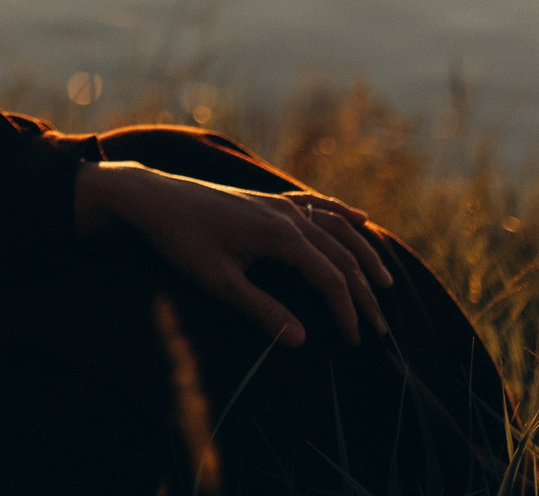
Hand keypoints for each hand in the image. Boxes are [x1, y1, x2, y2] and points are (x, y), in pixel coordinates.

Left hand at [74, 161, 393, 347]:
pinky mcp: (268, 198)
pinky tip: (361, 220)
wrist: (154, 197)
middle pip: (340, 255)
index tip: (354, 342)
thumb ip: (261, 309)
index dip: (346, 312)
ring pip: (336, 228)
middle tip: (380, 328)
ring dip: (363, 254)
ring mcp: (280, 202)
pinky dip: (342, 214)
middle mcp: (288, 214)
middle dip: (363, 293)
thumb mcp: (218, 281)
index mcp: (279, 235)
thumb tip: (302, 340)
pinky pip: (317, 204)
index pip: (329, 278)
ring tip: (385, 281)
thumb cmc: (182, 241)